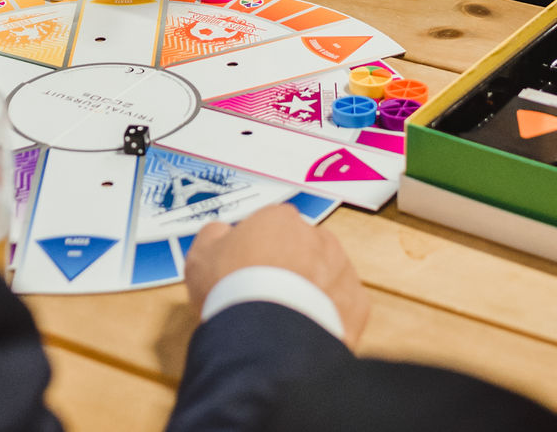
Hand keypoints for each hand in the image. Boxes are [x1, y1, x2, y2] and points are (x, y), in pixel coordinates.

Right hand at [184, 204, 368, 345]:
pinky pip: (342, 305)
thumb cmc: (234, 293)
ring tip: (285, 317)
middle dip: (289, 266)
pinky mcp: (356, 303)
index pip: (271, 225)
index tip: (247, 268)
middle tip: (266, 294)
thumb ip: (214, 236)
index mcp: (279, 219)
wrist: (267, 338)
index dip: (258, 248)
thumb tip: (220, 233)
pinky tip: (306, 329)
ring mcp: (341, 268)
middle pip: (302, 248)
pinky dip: (329, 315)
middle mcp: (316, 236)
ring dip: (311, 289)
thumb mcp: (200, 257)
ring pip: (326, 274)